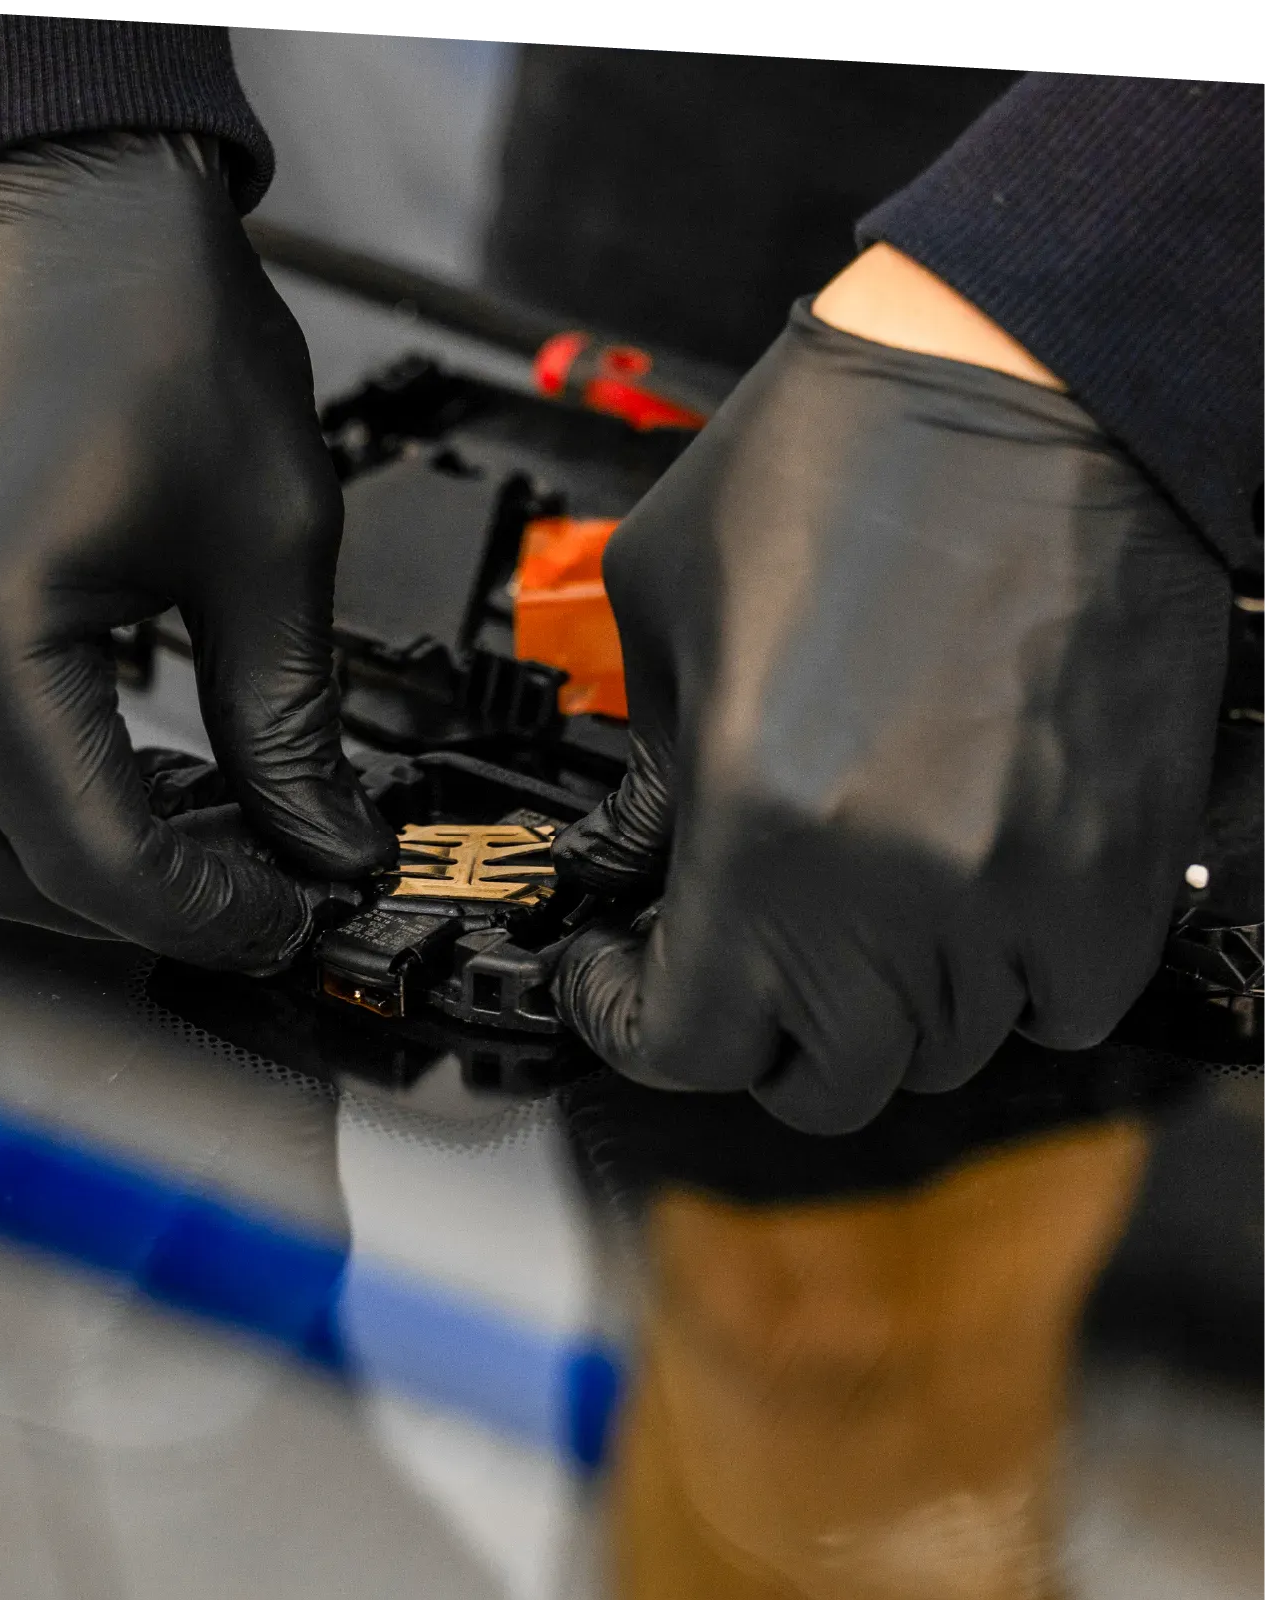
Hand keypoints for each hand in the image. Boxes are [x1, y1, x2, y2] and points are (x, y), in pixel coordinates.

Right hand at [0, 132, 392, 970]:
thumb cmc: (156, 312)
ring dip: (84, 848)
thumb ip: (292, 723)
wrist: (54, 182)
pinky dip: (36, 778)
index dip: (206, 913)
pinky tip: (132, 757)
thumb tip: (325, 842)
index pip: (91, 860)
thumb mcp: (270, 541)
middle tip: (256, 883)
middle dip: (137, 904)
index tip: (288, 916)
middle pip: (3, 870)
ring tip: (215, 821)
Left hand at [553, 251, 1229, 1132]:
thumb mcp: (668, 612)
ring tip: (850, 910)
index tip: (618, 981)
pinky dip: (1004, 981)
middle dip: (749, 1033)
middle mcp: (897, 884)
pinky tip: (964, 898)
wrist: (1034, 382)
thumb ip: (646, 771)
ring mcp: (1023, 889)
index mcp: (761, 819)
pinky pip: (1061, 1004)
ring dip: (876, 1006)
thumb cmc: (850, 460)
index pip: (686, 1040)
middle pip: (818, 1079)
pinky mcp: (1118, 868)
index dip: (628, 1022)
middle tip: (726, 961)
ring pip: (937, 1050)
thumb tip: (635, 861)